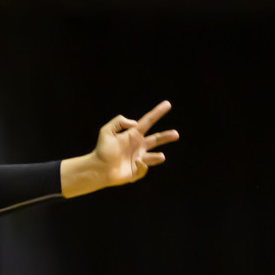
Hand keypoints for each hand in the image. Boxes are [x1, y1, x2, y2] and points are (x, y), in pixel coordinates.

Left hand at [60, 100, 178, 197]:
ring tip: (161, 156)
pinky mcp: (138, 170)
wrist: (98, 169)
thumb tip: (135, 123)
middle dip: (166, 136)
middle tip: (176, 134)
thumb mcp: (106, 131)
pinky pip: (144, 168)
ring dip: (158, 157)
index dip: (157, 112)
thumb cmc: (102, 150)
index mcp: (133, 134)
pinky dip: (141, 165)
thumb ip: (119, 122)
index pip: (148, 121)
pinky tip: (133, 164)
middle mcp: (138, 146)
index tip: (167, 104)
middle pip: (156, 139)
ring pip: (155, 157)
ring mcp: (139, 158)